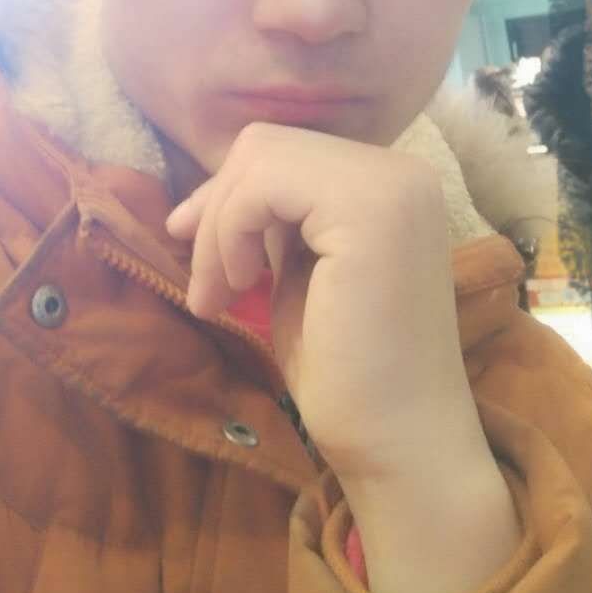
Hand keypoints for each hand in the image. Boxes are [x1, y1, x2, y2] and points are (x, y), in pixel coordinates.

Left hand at [165, 121, 479, 485]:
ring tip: (220, 295)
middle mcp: (402, 171)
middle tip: (206, 287)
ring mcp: (391, 186)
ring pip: (261, 156)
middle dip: (218, 209)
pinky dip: (231, 231)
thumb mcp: (299, 273)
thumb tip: (208, 194)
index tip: (189, 245)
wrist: (398, 447)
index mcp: (392, 184)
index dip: (228, 195)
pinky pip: (264, 184)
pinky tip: (240, 288)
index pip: (285, 153)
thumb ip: (275, 223)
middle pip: (268, 145)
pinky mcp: (370, 212)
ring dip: (220, 225)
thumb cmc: (348, 374)